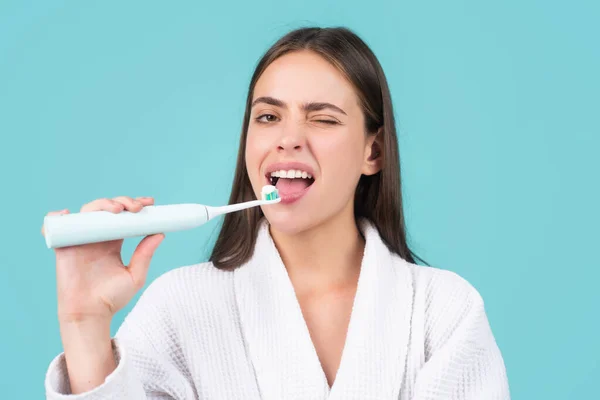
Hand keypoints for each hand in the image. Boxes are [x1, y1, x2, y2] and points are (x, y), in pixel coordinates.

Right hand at [42, 196, 164, 324]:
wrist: (91, 314)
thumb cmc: (112, 298)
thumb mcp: (135, 275)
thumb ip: (145, 255)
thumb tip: (160, 233)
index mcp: (113, 241)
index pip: (124, 216)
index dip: (134, 205)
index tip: (149, 203)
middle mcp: (96, 237)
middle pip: (106, 210)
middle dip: (123, 201)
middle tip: (136, 207)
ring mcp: (79, 240)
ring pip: (86, 213)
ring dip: (100, 204)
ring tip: (116, 209)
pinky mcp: (63, 247)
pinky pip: (55, 228)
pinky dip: (56, 218)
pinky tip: (67, 214)